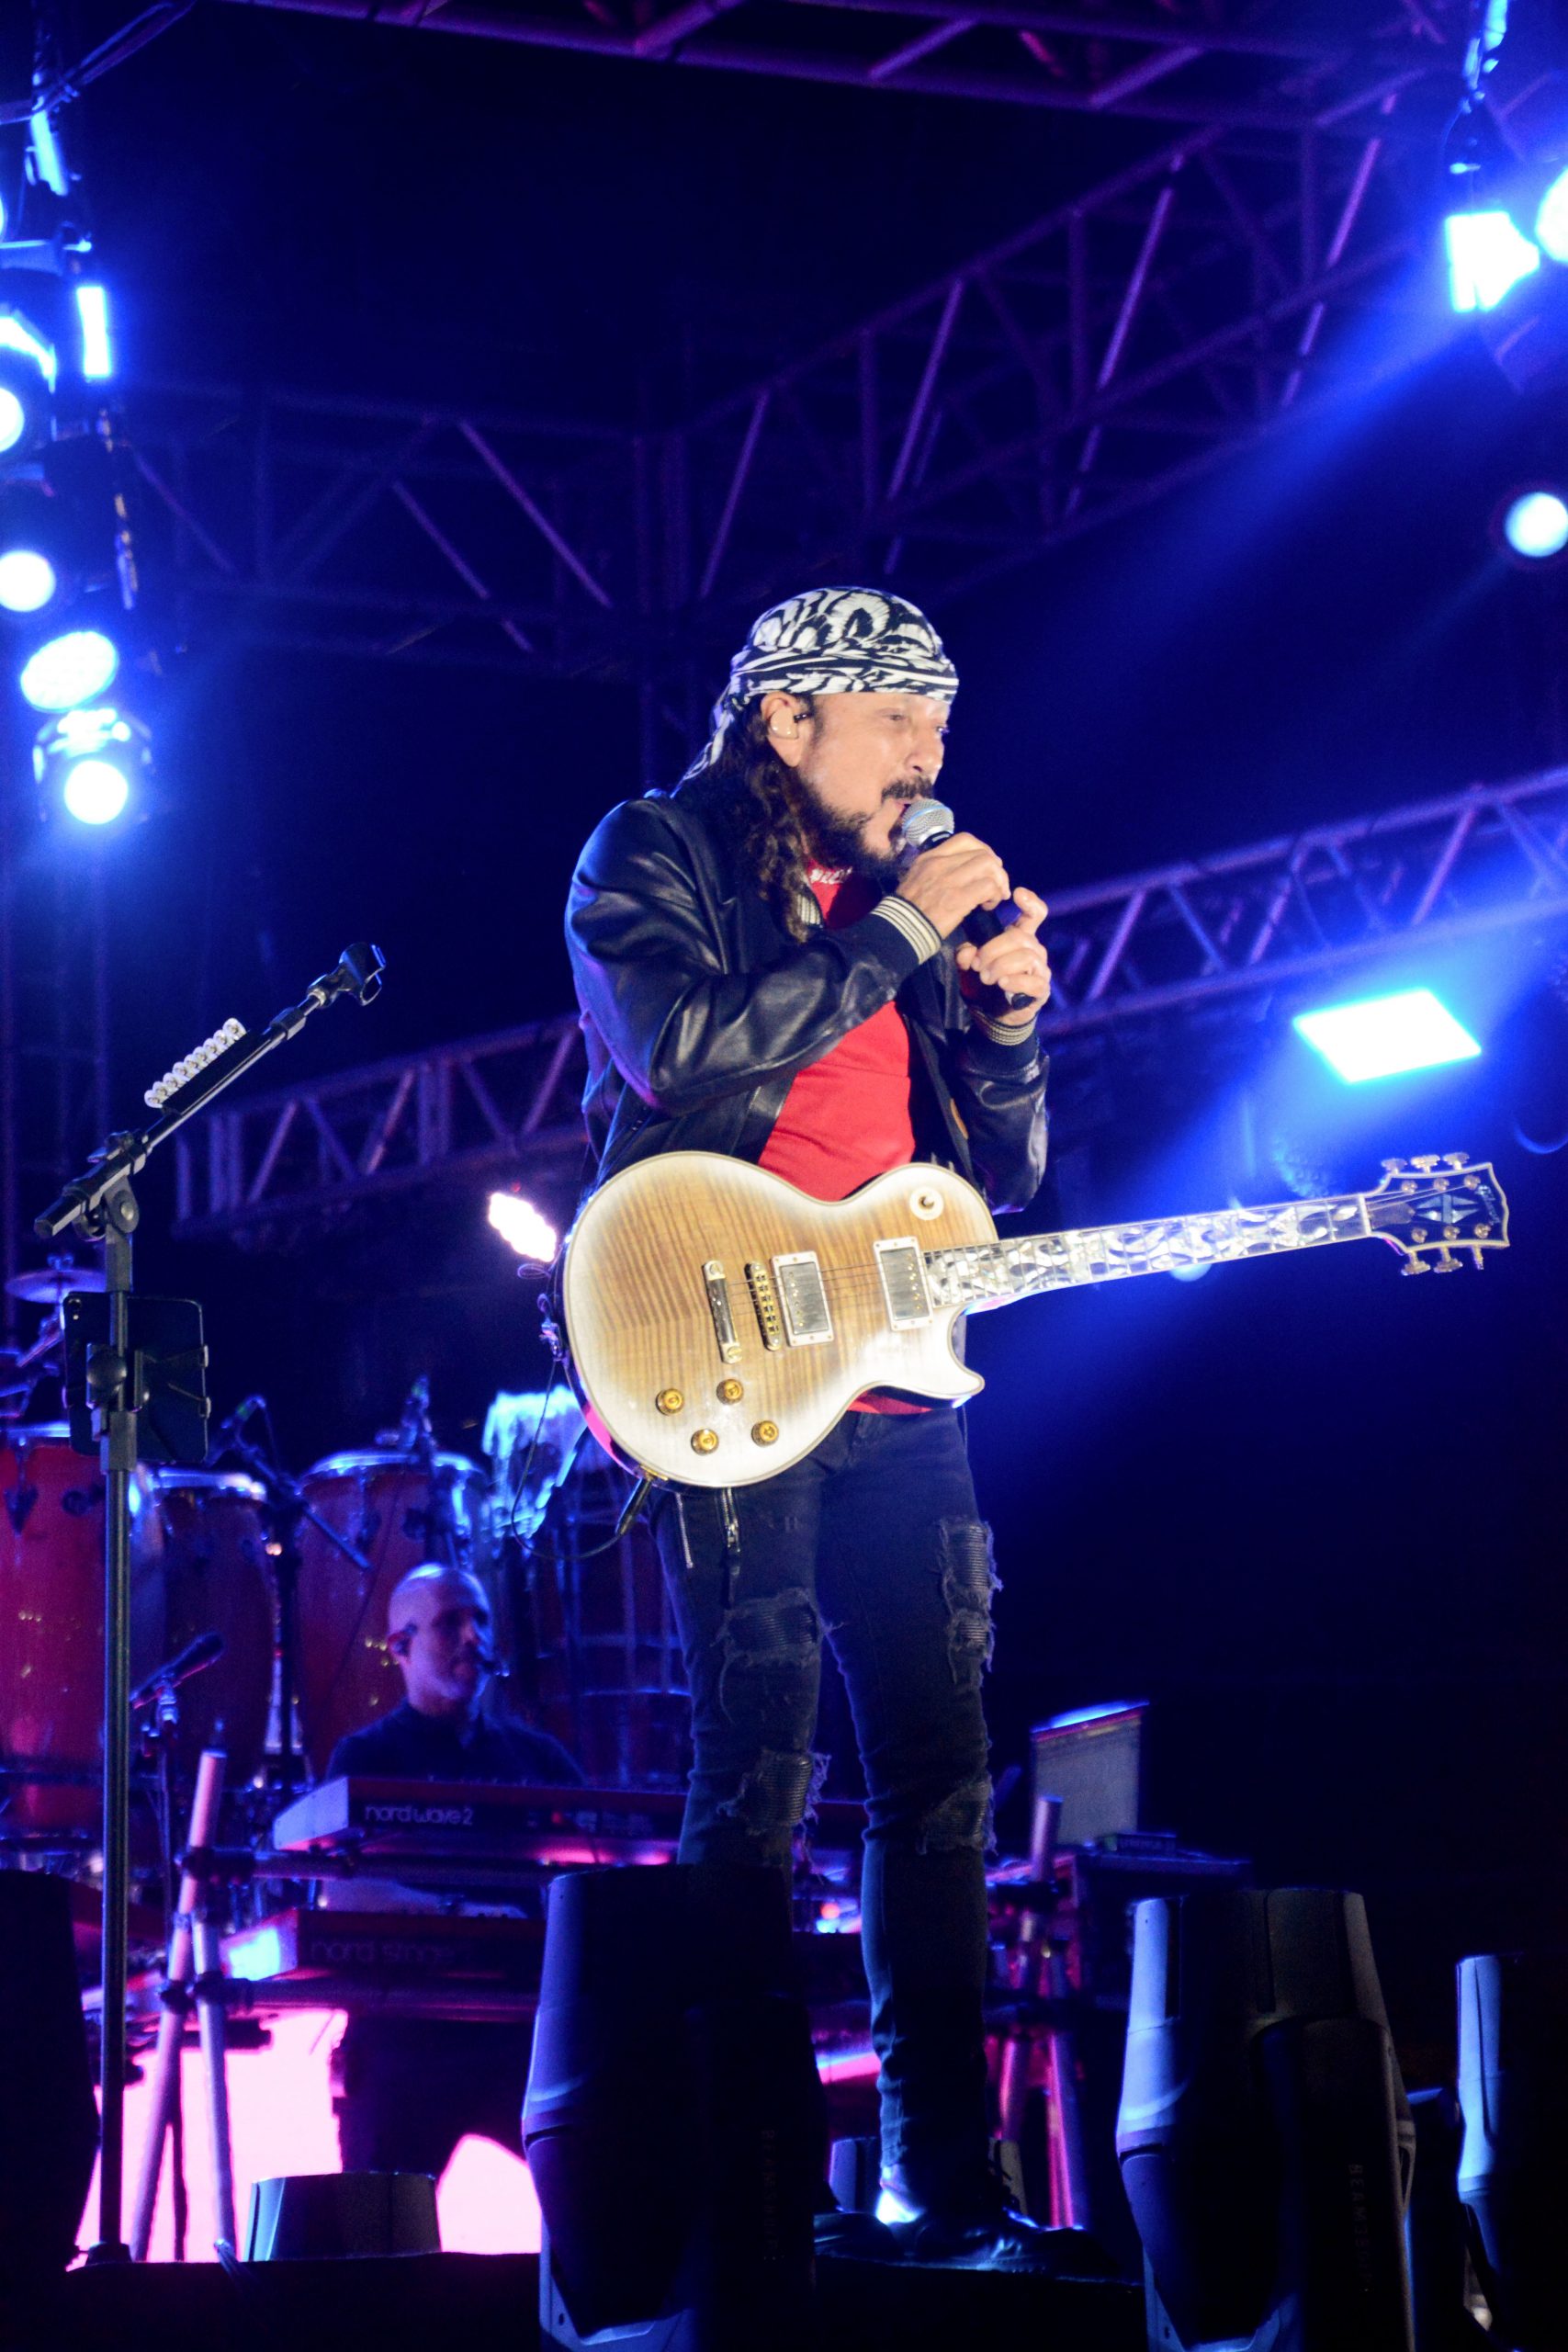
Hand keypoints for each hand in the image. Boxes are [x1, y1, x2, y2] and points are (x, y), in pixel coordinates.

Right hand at [895, 830, 1009, 938]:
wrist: (899, 929)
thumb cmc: (908, 909)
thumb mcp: (916, 878)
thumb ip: (937, 870)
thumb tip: (962, 871)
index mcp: (930, 857)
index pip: (966, 840)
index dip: (984, 850)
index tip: (988, 866)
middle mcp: (940, 863)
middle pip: (983, 854)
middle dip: (997, 870)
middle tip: (997, 886)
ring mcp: (950, 879)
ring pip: (989, 867)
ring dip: (998, 883)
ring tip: (994, 897)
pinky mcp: (958, 898)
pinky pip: (988, 887)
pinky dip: (994, 896)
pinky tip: (988, 906)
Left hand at [955, 885, 1050, 1023]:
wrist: (991, 1015)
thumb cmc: (983, 984)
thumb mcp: (968, 967)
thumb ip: (966, 955)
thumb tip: (967, 953)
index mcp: (1019, 938)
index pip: (1034, 915)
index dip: (1030, 902)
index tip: (1017, 894)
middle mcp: (1034, 949)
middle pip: (1019, 936)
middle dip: (993, 949)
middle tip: (976, 964)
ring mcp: (1040, 969)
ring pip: (1026, 955)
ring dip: (1001, 965)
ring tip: (985, 977)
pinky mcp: (1041, 988)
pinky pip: (1033, 979)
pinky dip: (1015, 980)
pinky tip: (1002, 984)